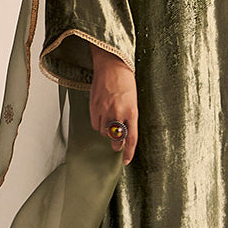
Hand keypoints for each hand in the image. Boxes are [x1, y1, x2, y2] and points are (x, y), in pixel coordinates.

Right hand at [90, 44, 138, 164]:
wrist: (112, 66)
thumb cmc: (125, 81)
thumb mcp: (133, 100)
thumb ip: (129, 116)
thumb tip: (123, 131)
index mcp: (132, 112)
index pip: (131, 138)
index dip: (128, 152)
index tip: (126, 160)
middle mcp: (118, 113)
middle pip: (115, 138)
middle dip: (116, 144)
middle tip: (116, 145)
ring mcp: (104, 110)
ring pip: (103, 132)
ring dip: (106, 131)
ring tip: (110, 121)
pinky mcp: (94, 107)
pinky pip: (94, 124)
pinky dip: (98, 124)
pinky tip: (101, 116)